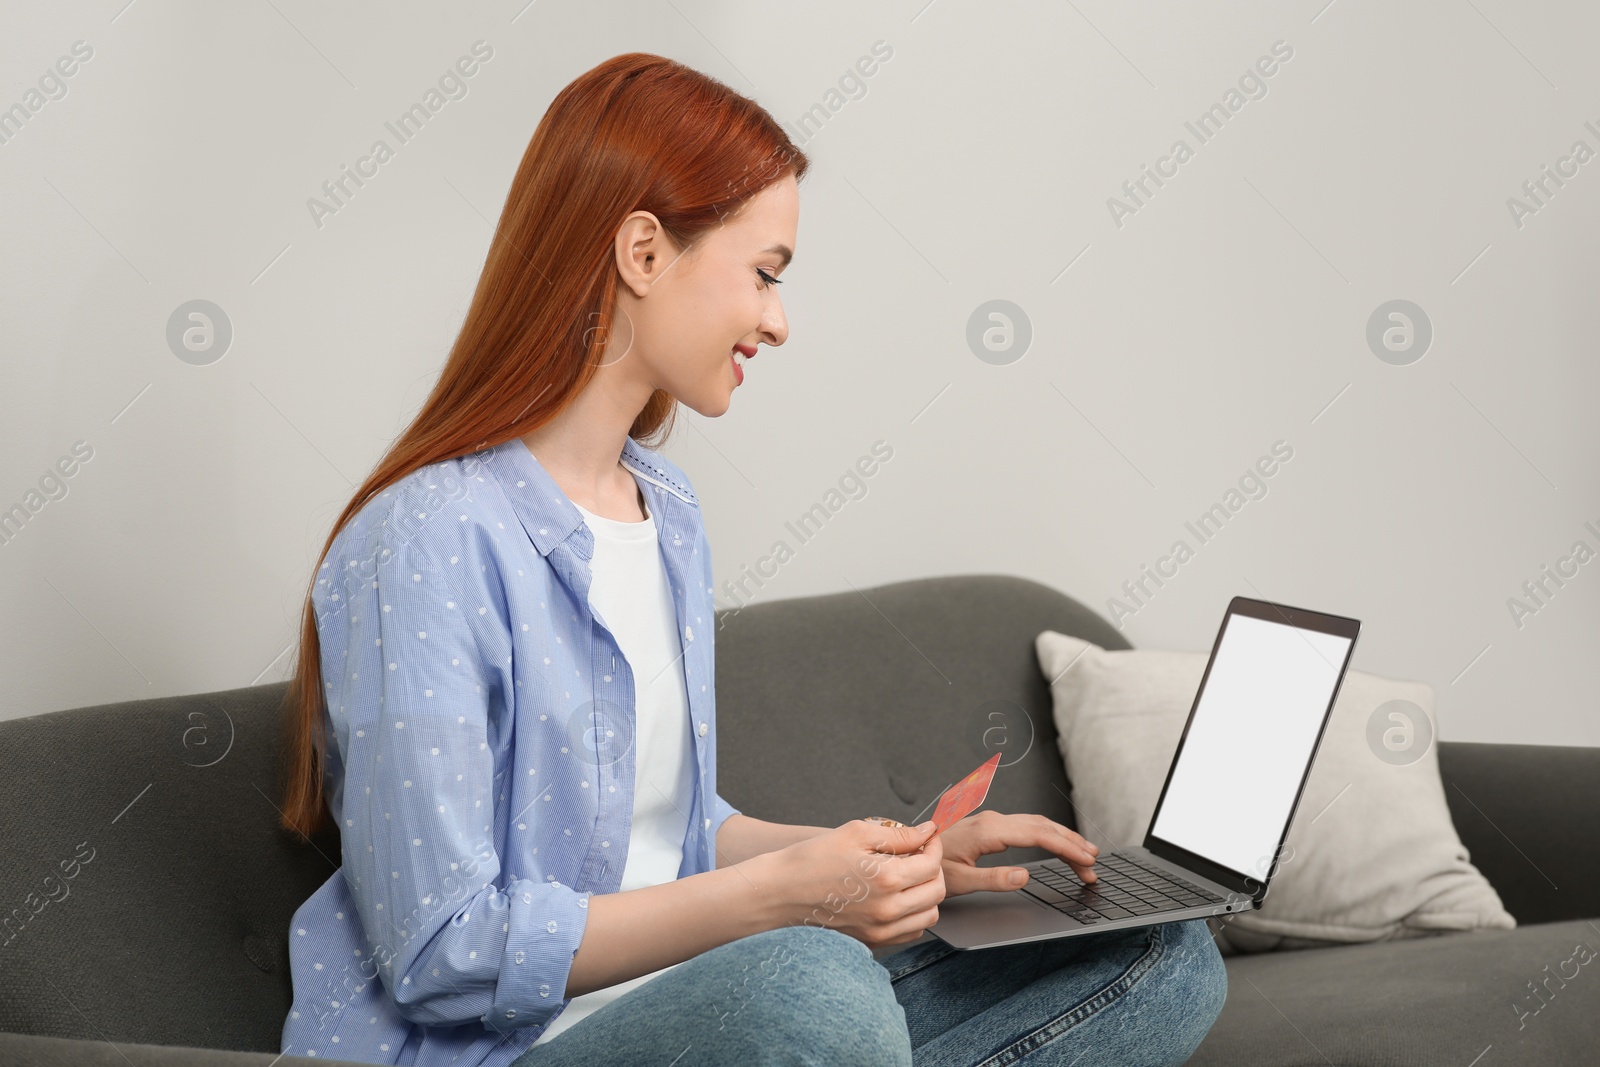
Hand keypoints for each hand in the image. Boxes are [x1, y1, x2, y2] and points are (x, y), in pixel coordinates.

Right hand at [756, 819, 945, 948]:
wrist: (779, 894)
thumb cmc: (811, 860)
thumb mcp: (855, 833)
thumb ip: (897, 834)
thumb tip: (926, 832)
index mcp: (886, 879)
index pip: (931, 864)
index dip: (932, 846)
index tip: (926, 838)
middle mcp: (888, 910)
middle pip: (936, 892)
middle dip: (934, 868)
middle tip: (919, 854)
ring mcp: (880, 931)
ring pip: (928, 916)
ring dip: (926, 894)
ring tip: (909, 876)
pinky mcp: (871, 942)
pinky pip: (910, 932)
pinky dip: (913, 914)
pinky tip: (897, 897)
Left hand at [937, 810, 1099, 896]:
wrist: (908, 853)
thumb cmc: (931, 867)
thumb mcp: (960, 880)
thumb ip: (994, 879)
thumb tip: (1026, 876)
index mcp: (990, 830)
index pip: (1039, 835)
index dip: (1067, 848)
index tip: (1087, 862)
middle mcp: (994, 820)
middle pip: (1044, 827)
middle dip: (1072, 844)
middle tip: (1093, 865)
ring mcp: (992, 821)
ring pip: (1037, 824)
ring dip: (1063, 838)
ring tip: (1085, 855)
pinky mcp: (990, 826)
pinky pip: (1027, 826)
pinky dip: (1048, 835)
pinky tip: (1057, 844)